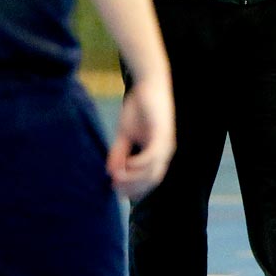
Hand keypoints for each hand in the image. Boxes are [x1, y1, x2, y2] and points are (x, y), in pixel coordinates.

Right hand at [106, 73, 174, 200]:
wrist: (149, 85)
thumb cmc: (139, 109)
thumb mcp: (125, 135)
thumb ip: (119, 153)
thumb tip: (110, 173)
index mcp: (158, 154)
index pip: (150, 181)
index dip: (134, 190)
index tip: (116, 190)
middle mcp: (165, 151)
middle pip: (152, 181)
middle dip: (132, 188)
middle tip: (114, 187)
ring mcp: (165, 143)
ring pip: (153, 172)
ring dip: (133, 178)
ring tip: (117, 177)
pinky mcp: (162, 133)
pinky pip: (152, 156)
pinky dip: (138, 164)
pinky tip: (126, 164)